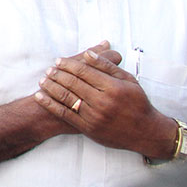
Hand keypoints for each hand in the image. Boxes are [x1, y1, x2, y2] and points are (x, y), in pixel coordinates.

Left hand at [35, 42, 177, 157]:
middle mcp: (103, 102)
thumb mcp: (128, 81)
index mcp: (113, 88)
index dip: (68, 64)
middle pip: (73, 83)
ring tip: (43, 79)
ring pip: (66, 97)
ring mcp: (94, 116)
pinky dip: (49, 104)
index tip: (58, 60)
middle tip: (49, 69)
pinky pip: (64, 114)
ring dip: (51, 87)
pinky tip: (40, 96)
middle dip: (57, 74)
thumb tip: (88, 53)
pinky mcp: (88, 128)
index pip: (84, 71)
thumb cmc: (138, 103)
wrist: (146, 133)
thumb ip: (107, 66)